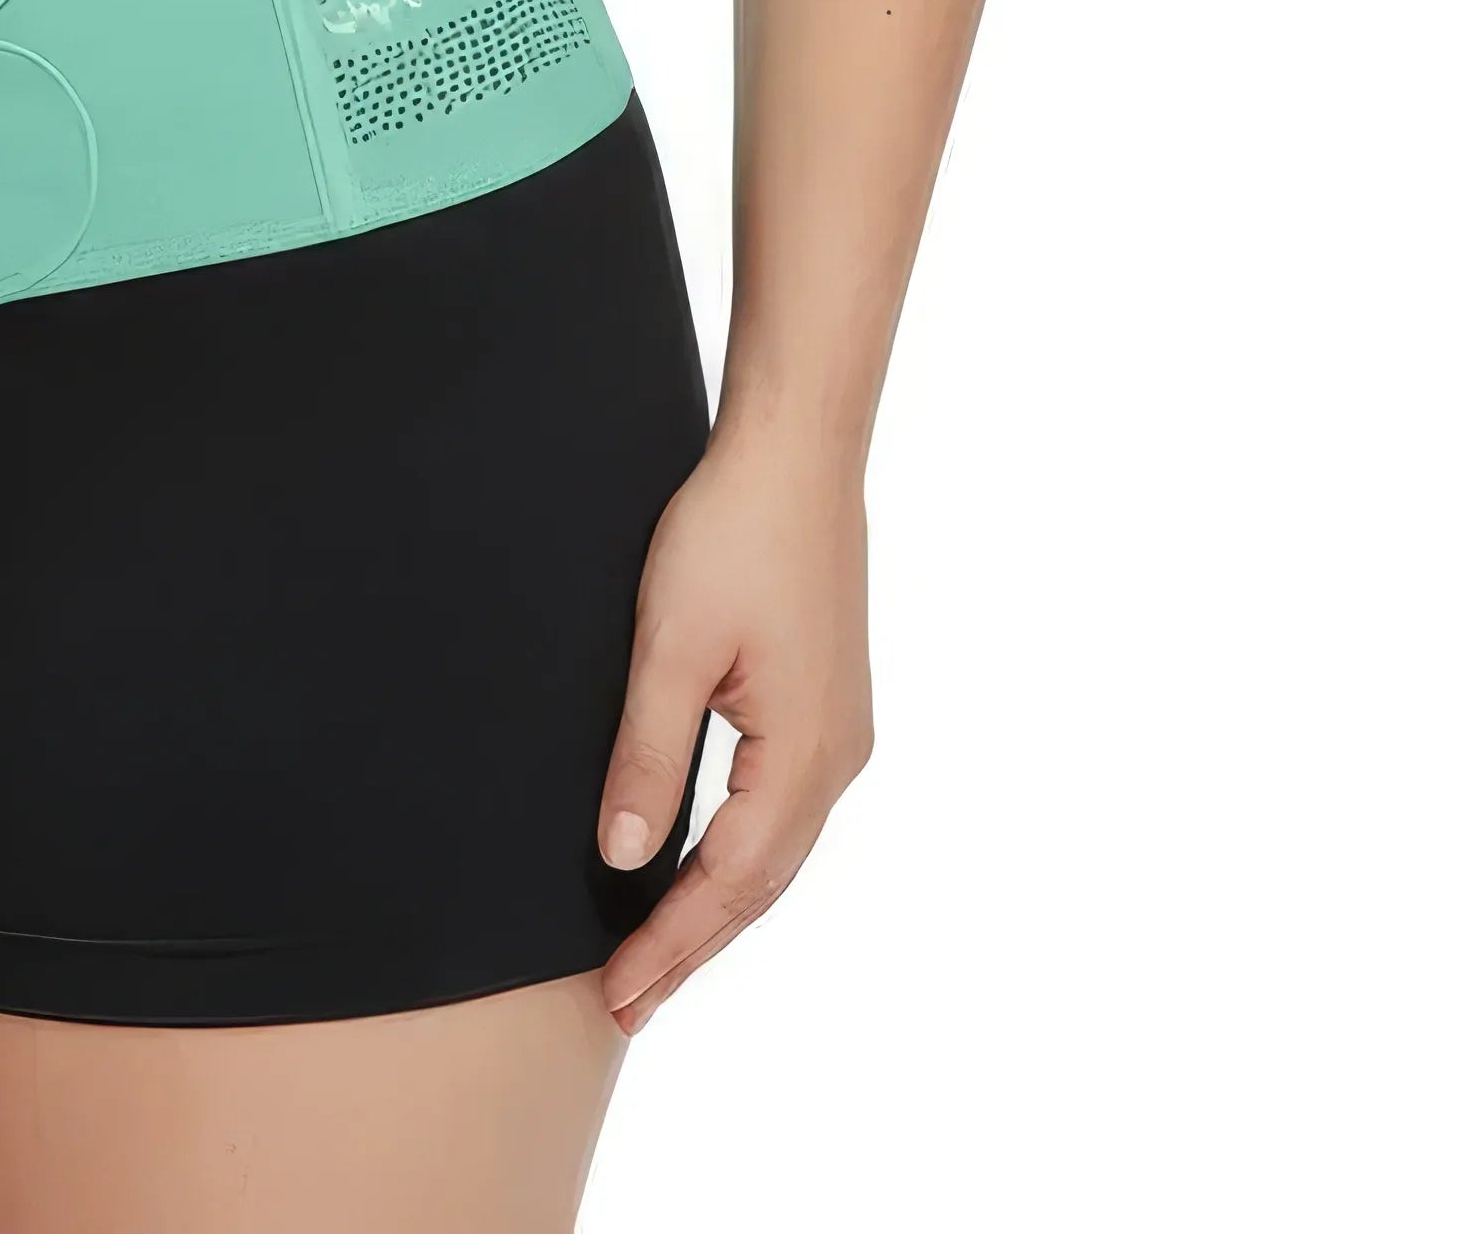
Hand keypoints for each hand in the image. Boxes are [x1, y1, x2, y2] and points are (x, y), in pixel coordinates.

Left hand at [591, 426, 874, 1033]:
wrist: (795, 452)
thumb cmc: (731, 532)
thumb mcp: (671, 645)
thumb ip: (649, 755)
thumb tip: (625, 856)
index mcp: (802, 757)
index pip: (726, 883)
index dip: (669, 945)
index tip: (616, 995)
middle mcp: (836, 760)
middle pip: (758, 885)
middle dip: (692, 948)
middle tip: (626, 1005)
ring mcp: (839, 734)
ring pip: (774, 852)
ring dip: (716, 907)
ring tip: (657, 957)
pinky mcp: (827, 705)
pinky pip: (781, 811)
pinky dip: (738, 855)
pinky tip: (706, 865)